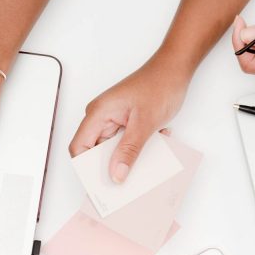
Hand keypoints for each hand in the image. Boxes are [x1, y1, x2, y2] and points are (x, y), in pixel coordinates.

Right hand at [69, 58, 189, 181]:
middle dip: (109, 167)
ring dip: (127, 158)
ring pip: (112, 149)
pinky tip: (154, 145)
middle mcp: (101, 116)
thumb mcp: (144, 123)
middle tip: (124, 181)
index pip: (79, 147)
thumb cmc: (159, 84)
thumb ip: (128, 150)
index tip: (99, 186)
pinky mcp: (125, 121)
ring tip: (144, 161)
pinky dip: (137, 148)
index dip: (86, 169)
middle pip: (95, 151)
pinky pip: (124, 143)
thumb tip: (115, 174)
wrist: (175, 68)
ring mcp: (113, 119)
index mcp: (98, 113)